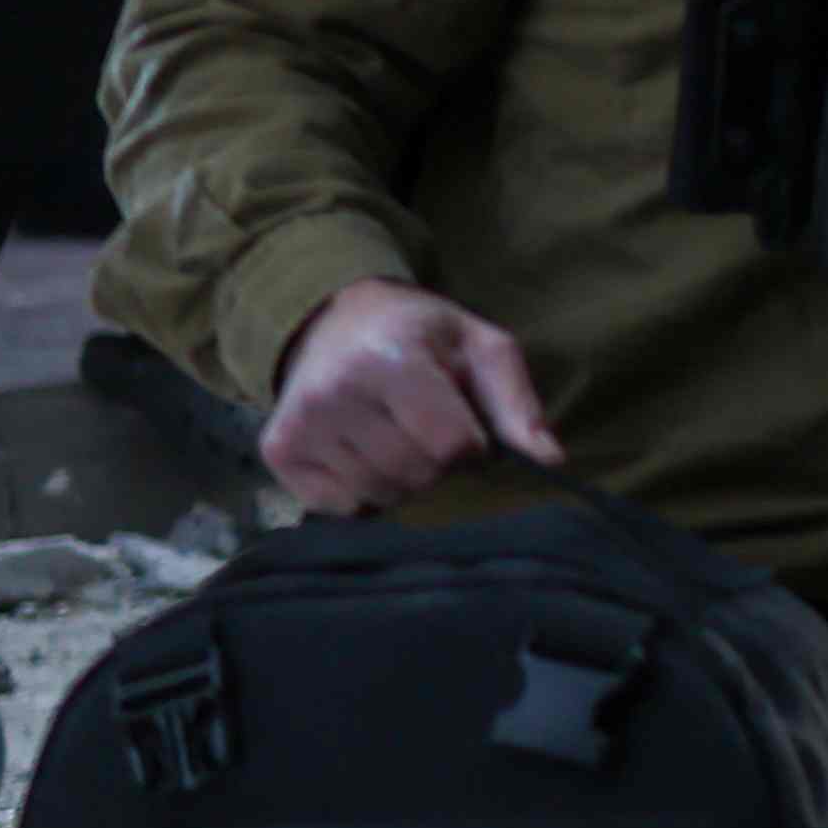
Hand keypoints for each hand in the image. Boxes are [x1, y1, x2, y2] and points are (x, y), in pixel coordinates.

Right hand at [265, 278, 561, 511]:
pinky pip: (341, 508)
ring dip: (402, 480)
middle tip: (428, 430)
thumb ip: (516, 403)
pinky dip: (363, 494)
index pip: (453, 445)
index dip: (473, 445)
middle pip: (416, 475)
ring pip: (380, 494)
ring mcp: (298, 425)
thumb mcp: (481, 347)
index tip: (466, 423)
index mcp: (390, 360)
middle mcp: (333, 393)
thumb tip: (550, 461)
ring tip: (396, 438)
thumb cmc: (421, 334)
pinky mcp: (277, 451)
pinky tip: (363, 454)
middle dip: (438, 465)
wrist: (333, 319)